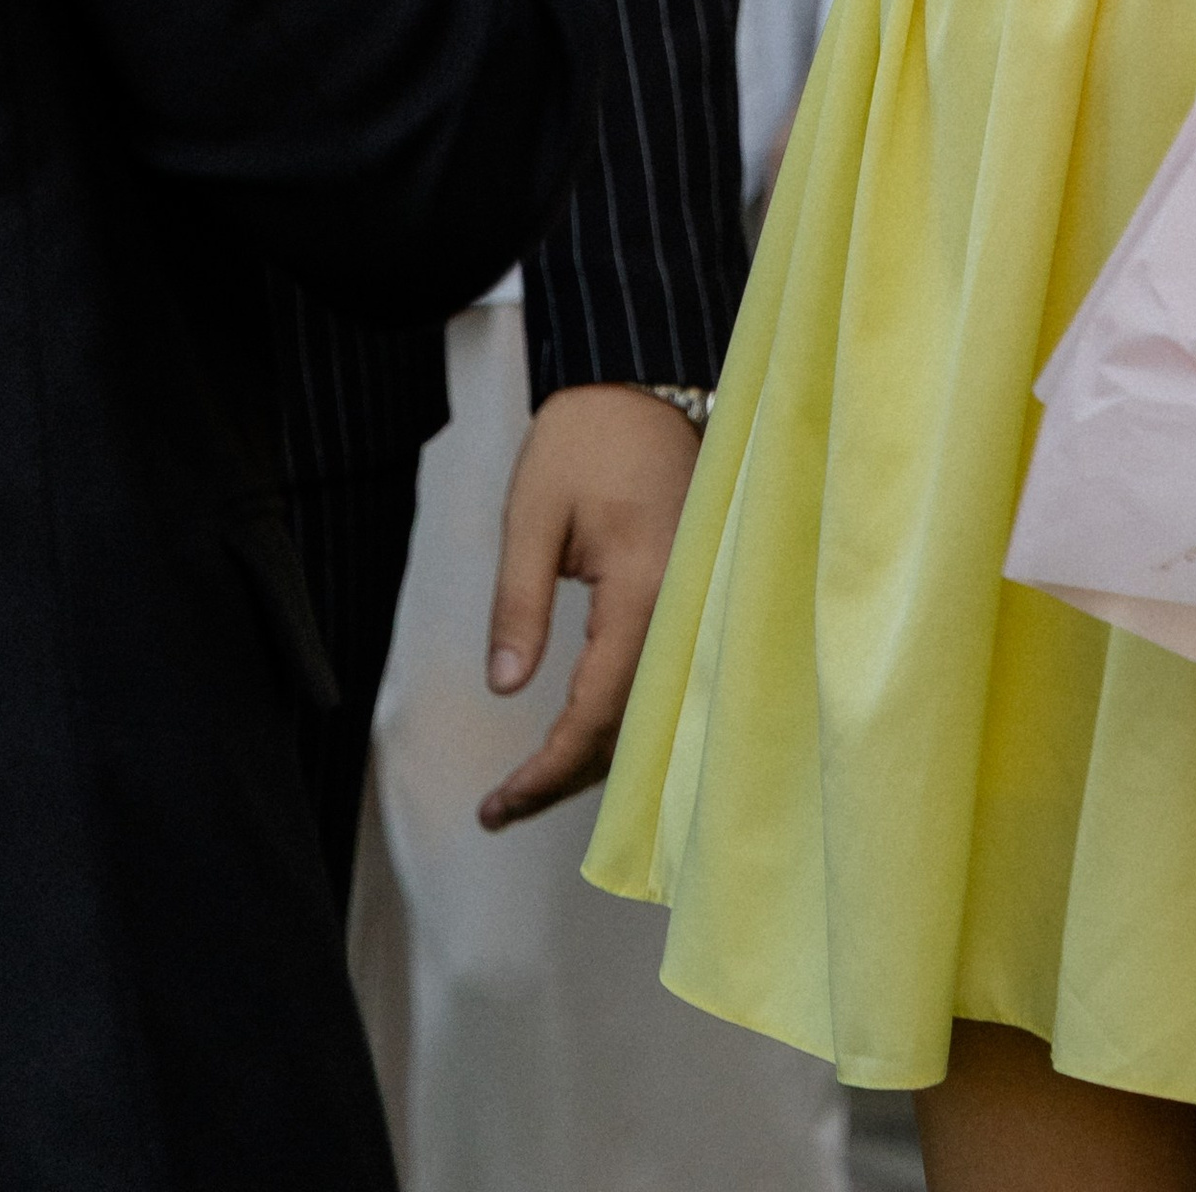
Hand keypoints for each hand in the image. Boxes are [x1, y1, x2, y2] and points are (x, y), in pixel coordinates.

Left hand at [476, 382, 702, 828]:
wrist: (643, 384)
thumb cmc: (584, 440)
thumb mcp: (532, 516)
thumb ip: (519, 604)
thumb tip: (506, 690)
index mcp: (644, 588)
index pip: (598, 711)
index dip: (548, 769)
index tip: (497, 805)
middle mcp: (684, 607)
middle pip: (634, 728)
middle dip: (568, 780)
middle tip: (501, 812)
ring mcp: (698, 602)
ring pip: (655, 709)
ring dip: (599, 756)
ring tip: (534, 787)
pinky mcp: (697, 595)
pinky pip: (666, 677)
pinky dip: (628, 718)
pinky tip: (590, 734)